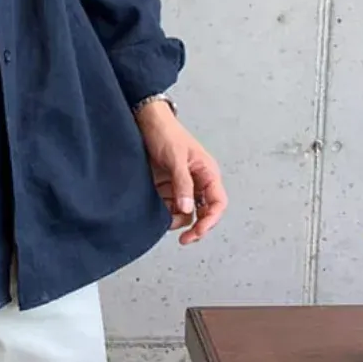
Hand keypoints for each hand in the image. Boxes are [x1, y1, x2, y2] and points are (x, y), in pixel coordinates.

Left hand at [135, 102, 226, 244]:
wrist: (144, 121)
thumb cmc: (165, 133)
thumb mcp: (175, 158)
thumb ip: (182, 184)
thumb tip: (187, 209)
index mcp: (207, 173)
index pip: (217, 203)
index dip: (210, 221)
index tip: (197, 232)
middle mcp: (198, 181)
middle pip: (204, 212)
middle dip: (196, 227)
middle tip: (184, 240)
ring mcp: (182, 185)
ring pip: (186, 212)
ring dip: (178, 220)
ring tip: (165, 220)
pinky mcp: (166, 187)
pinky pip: (170, 207)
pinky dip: (165, 213)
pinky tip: (157, 214)